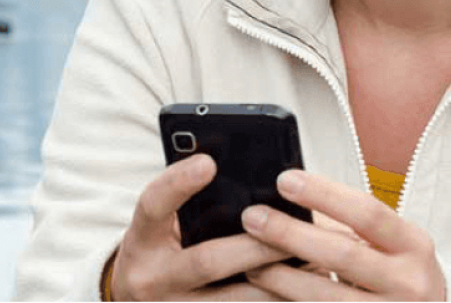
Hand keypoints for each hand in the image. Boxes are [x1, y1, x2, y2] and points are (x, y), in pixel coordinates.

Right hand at [111, 153, 293, 300]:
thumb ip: (189, 200)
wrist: (137, 297)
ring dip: (276, 283)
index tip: (209, 162)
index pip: (154, 204)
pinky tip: (303, 292)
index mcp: (142, 237)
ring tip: (314, 264)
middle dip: (255, 246)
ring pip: (232, 301)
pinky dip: (273, 301)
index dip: (178, 183)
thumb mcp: (162, 221)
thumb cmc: (161, 246)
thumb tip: (238, 171)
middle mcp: (152, 276)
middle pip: (207, 261)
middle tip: (294, 230)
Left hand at [240, 170, 444, 300]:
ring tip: (249, 263)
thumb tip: (292, 196)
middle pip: (343, 255)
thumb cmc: (398, 272)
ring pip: (327, 297)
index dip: (324, 194)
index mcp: (412, 245)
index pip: (367, 212)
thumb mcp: (390, 244)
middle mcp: (408, 282)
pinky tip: (267, 296)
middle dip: (292, 235)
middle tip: (253, 218)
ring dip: (283, 279)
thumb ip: (350, 224)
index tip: (285, 180)